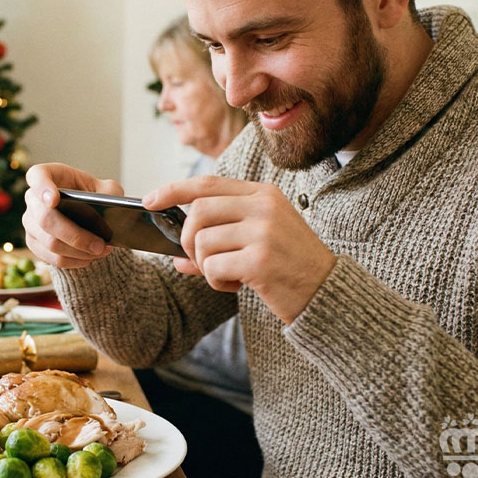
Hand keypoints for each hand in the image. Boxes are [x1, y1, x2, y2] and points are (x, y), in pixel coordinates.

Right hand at [22, 163, 121, 267]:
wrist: (88, 216)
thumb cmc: (95, 196)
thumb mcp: (107, 189)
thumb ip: (110, 194)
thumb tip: (110, 208)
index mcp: (50, 176)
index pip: (37, 176)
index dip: (42, 187)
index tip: (55, 200)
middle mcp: (33, 198)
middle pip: (45, 218)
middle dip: (75, 235)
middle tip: (99, 244)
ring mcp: (30, 222)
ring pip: (49, 242)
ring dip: (78, 251)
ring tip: (101, 251)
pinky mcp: (33, 243)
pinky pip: (50, 257)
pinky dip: (72, 261)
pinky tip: (89, 258)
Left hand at [143, 176, 335, 323]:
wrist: (327, 294)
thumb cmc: (289, 266)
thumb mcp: (258, 241)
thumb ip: (219, 239)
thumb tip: (176, 257)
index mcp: (263, 194)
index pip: (208, 183)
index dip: (173, 190)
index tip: (149, 200)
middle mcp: (264, 206)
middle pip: (198, 212)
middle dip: (187, 239)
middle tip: (199, 259)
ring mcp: (264, 232)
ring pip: (202, 242)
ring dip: (205, 265)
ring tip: (227, 275)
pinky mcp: (260, 260)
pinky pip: (212, 267)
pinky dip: (216, 281)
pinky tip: (236, 285)